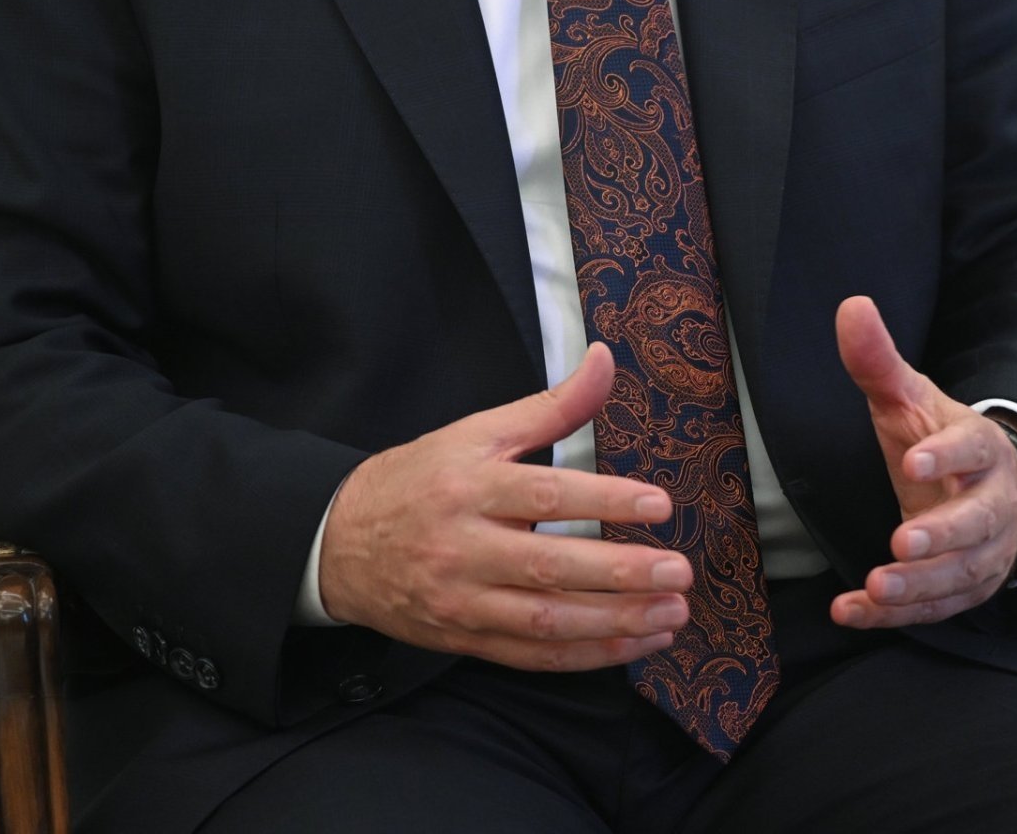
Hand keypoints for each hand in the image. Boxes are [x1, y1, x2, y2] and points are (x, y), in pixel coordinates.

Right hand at [315, 344, 695, 670]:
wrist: (338, 542)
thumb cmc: (419, 480)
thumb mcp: (477, 431)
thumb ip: (550, 406)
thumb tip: (603, 359)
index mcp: (470, 486)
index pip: (546, 494)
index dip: (605, 499)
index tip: (659, 504)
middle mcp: (464, 547)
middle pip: (549, 566)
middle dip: (620, 574)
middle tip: (678, 572)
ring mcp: (463, 600)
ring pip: (545, 622)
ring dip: (615, 623)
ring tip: (671, 615)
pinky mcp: (464, 639)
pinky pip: (531, 656)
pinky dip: (585, 655)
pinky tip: (632, 643)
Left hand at [829, 295, 1016, 628]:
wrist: (988, 493)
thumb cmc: (937, 442)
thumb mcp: (908, 401)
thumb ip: (878, 362)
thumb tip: (850, 305)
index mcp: (980, 448)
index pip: (971, 449)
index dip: (946, 456)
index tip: (914, 462)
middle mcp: (992, 503)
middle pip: (977, 523)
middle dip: (942, 536)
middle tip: (901, 542)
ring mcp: (985, 551)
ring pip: (960, 574)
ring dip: (918, 585)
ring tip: (874, 587)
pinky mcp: (966, 588)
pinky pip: (934, 608)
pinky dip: (892, 615)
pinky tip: (847, 609)